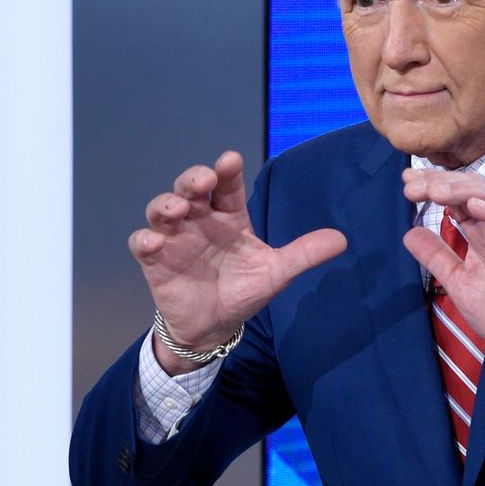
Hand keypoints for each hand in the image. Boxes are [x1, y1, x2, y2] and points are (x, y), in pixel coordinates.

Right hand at [129, 151, 346, 372]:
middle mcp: (200, 220)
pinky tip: (154, 242)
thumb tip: (342, 239)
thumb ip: (304, 254)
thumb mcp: (276, 273)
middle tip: (203, 181)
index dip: (227, 171)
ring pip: (162, 209)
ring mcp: (175, 237)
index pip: (228, 187)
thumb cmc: (243, 291)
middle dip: (193, 179)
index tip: (230, 160)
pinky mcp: (155, 259)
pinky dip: (145, 239)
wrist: (214, 326)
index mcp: (230, 217)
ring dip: (166, 204)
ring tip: (176, 210)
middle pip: (191, 189)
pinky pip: (142, 243)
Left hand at [400, 169, 484, 371]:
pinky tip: (474, 206)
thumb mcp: (456, 281)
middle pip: (474, 190)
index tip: (407, 180)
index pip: (457, 198)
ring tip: (437, 191)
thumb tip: (409, 233)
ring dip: (465, 191)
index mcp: (480, 233)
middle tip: (414, 185)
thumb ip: (436, 256)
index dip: (433, 184)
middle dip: (443, 182)